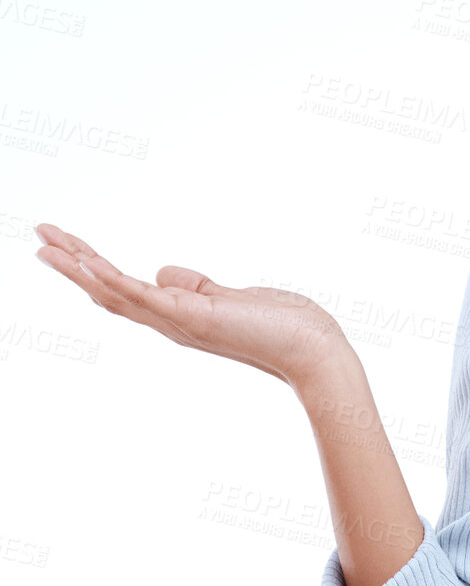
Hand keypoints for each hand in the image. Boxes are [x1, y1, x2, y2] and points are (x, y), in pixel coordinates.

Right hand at [34, 221, 350, 391]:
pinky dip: (113, 279)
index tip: (66, 247)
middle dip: (73, 263)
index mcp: (180, 315)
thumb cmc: (283, 326)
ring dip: (80, 266)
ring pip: (116, 292)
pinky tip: (88, 262)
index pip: (125, 291)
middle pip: (109, 292)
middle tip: (40, 237)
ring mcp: (179, 321)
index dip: (93, 270)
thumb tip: (164, 271)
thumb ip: (196, 286)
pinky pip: (142, 296)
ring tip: (46, 243)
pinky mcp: (192, 317)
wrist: (313, 349)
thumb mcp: (231, 297)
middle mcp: (172, 322)